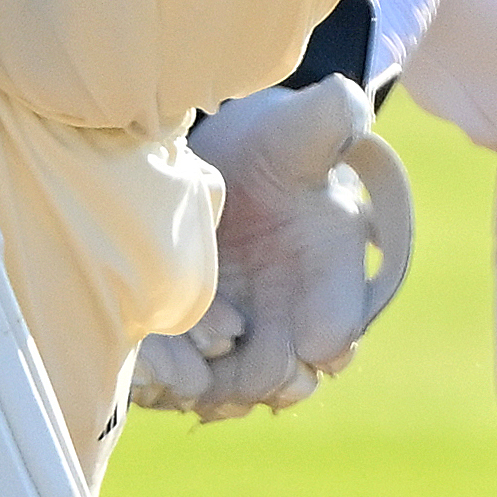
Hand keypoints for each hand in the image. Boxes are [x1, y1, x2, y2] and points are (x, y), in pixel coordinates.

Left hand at [139, 79, 414, 419]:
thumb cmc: (275, 144)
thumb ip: (329, 119)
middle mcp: (293, 320)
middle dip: (260, 377)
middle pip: (286, 376)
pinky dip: (169, 385)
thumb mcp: (301, 125)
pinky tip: (147, 371)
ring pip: (233, 391)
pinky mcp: (198, 347)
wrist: (230, 166)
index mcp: (331, 277)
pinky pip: (186, 383)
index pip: (339, 328)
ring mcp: (246, 340)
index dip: (326, 340)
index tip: (310, 345)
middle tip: (227, 363)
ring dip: (208, 389)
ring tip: (176, 376)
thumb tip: (349, 106)